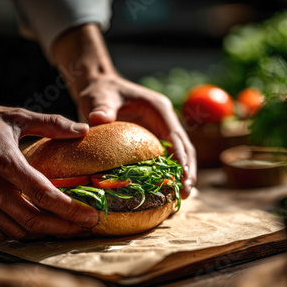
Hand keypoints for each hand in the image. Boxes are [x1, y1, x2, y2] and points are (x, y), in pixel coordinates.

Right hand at [0, 92, 98, 238]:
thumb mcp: (14, 116)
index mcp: (3, 162)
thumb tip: (84, 129)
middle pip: (34, 220)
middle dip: (66, 228)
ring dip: (48, 234)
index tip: (92, 215)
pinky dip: (26, 231)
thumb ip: (51, 124)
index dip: (71, 210)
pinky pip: (2, 228)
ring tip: (70, 228)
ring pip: (19, 230)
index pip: (44, 195)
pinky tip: (43, 226)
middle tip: (88, 226)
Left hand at [54, 24, 196, 197]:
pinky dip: (169, 174)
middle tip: (186, 192)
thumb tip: (98, 119)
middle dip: (188, 170)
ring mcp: (161, 130)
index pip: (175, 135)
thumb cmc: (101, 91)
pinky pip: (165, 158)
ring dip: (183, 174)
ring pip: (180, 154)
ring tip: (181, 197)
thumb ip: (101, 108)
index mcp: (159, 109)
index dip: (181, 156)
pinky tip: (166, 191)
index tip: (184, 175)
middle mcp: (165, 120)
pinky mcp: (154, 139)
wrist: (99, 88)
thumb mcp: (99, 97)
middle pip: (184, 147)